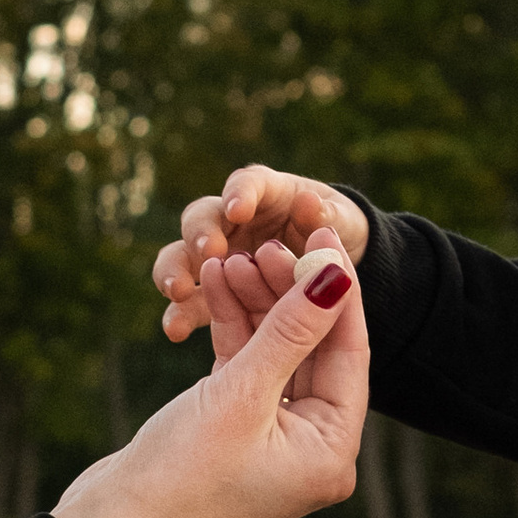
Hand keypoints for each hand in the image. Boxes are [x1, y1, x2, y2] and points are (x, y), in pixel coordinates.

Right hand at [57, 244, 363, 517]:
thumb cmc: (179, 476)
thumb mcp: (241, 393)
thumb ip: (291, 330)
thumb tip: (337, 275)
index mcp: (332, 452)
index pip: (349, 354)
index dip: (336, 290)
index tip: (325, 235)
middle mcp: (311, 450)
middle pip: (314, 351)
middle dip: (290, 292)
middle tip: (268, 241)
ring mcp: (272, 441)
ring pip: (276, 355)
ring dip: (256, 304)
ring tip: (229, 255)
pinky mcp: (234, 431)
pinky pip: (244, 369)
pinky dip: (231, 330)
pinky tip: (214, 283)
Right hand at [155, 166, 368, 341]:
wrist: (333, 271)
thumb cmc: (338, 237)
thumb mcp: (342, 225)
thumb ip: (326, 219)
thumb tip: (311, 204)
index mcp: (269, 194)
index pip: (250, 184)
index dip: (242, 194)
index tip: (239, 212)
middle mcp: (234, 221)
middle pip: (204, 217)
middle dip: (202, 234)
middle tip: (210, 252)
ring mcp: (220, 258)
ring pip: (185, 258)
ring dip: (177, 272)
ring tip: (178, 291)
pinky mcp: (215, 295)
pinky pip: (193, 304)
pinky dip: (182, 315)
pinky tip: (175, 332)